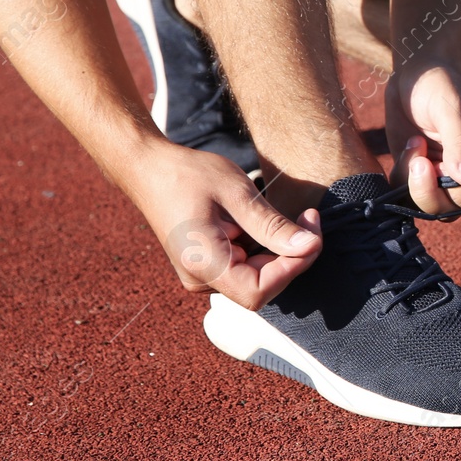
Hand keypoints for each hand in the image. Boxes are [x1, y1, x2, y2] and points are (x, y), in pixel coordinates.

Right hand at [131, 143, 321, 309]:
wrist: (149, 169)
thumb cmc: (188, 175)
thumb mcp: (237, 193)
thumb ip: (272, 225)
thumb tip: (309, 247)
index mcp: (202, 263)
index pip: (258, 291)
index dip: (292, 268)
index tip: (311, 235)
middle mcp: (200, 278)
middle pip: (262, 286)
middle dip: (293, 257)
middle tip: (308, 218)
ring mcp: (203, 274)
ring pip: (258, 278)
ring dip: (281, 252)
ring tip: (292, 217)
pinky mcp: (209, 265)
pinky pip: (247, 267)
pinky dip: (266, 248)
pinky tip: (266, 222)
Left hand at [387, 60, 460, 215]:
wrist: (415, 74)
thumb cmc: (441, 85)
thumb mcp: (452, 107)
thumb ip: (460, 143)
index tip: (446, 171)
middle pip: (454, 211)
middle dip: (431, 192)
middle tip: (419, 160)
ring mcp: (440, 176)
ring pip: (428, 208)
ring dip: (414, 184)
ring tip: (415, 145)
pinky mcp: (415, 174)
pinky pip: (405, 194)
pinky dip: (401, 175)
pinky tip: (409, 145)